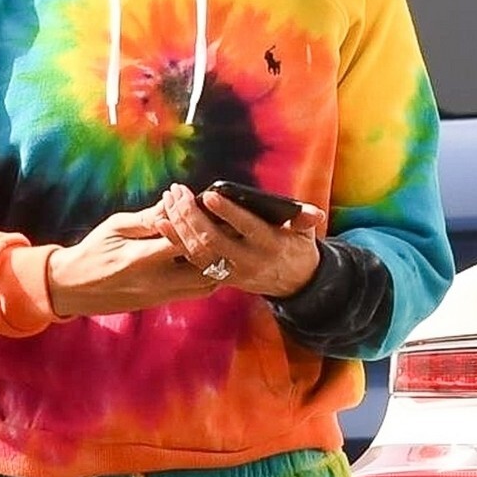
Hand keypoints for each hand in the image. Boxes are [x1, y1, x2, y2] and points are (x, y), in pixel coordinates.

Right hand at [46, 205, 224, 317]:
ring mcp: (160, 296)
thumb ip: (147, 218)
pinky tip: (204, 254)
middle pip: (204, 266)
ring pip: (207, 284)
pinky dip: (206, 273)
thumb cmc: (93, 251)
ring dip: (216, 261)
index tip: (196, 200)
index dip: (194, 218)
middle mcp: (155, 282)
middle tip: (218, 221)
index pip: (182, 239)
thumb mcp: (116, 227)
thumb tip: (174, 202)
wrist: (73, 288)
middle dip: (213, 241)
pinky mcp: (161, 302)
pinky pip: (195, 291)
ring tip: (214, 238)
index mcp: (140, 259)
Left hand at [158, 183, 322, 298]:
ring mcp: (231, 272)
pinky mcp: (219, 277)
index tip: (210, 195)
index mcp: (270, 246)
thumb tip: (314, 215)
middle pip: (213, 241)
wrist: (294, 284)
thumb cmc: (297, 248)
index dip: (228, 214)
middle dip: (191, 216)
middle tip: (178, 193)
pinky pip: (192, 261)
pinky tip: (162, 223)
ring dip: (179, 226)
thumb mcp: (306, 234)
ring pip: (198, 251)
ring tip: (168, 200)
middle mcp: (247, 262)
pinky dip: (176, 241)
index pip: (247, 229)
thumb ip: (305, 220)